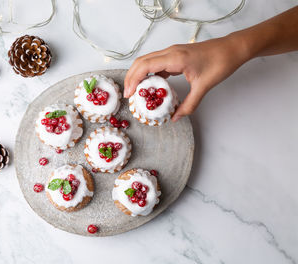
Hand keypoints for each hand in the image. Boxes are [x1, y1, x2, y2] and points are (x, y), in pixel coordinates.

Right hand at [124, 34, 249, 121]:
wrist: (232, 49)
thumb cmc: (220, 63)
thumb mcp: (203, 86)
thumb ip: (189, 104)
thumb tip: (176, 117)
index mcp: (175, 58)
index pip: (145, 66)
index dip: (133, 80)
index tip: (129, 94)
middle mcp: (170, 53)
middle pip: (141, 62)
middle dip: (131, 77)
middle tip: (128, 94)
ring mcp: (172, 53)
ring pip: (147, 61)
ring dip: (138, 75)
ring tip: (136, 91)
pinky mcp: (175, 56)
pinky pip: (156, 63)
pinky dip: (149, 73)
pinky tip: (151, 85)